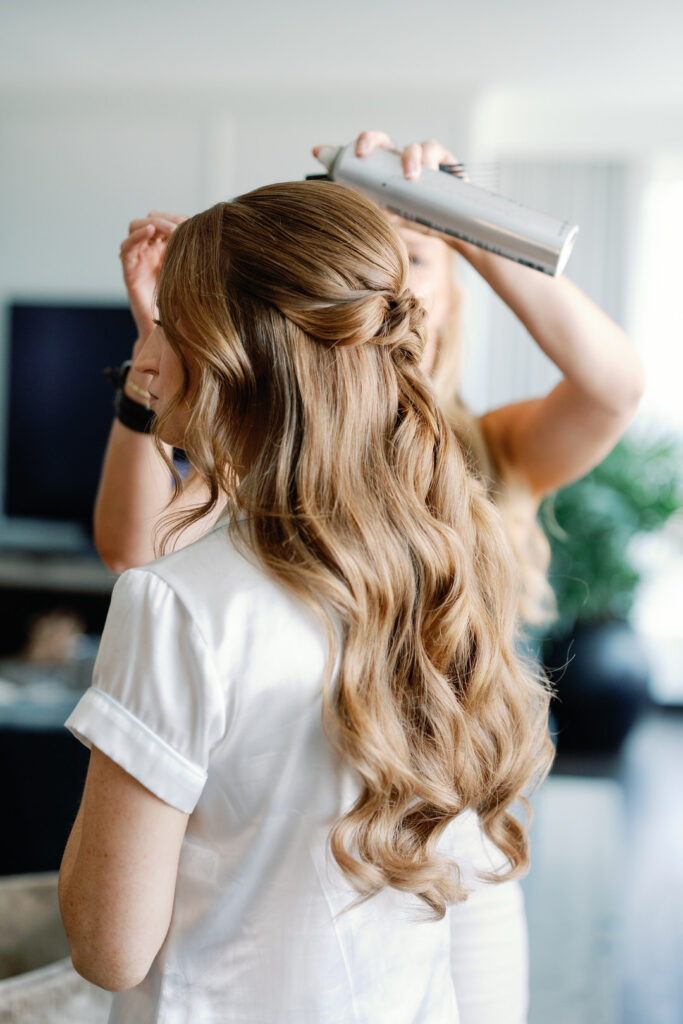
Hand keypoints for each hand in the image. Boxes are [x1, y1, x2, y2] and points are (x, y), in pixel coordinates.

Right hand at [119, 211, 187, 341]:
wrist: (170, 332)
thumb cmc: (186, 306)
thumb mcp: (195, 274)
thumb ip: (198, 255)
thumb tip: (218, 234)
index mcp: (166, 247)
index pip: (168, 220)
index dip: (179, 217)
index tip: (196, 222)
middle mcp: (151, 249)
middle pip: (152, 218)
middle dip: (168, 218)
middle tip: (184, 225)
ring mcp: (138, 258)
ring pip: (136, 226)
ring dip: (154, 223)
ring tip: (171, 228)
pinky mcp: (129, 270)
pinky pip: (127, 246)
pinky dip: (136, 235)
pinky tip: (150, 230)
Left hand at [313, 131, 471, 252]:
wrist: (450, 230)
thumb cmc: (418, 221)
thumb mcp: (392, 218)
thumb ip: (374, 210)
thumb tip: (351, 206)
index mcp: (384, 171)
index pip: (366, 153)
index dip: (353, 147)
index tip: (345, 153)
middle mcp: (400, 161)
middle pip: (384, 141)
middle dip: (372, 140)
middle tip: (362, 154)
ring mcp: (423, 160)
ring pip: (414, 147)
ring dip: (410, 159)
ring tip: (411, 178)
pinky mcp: (445, 162)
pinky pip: (437, 152)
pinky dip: (433, 161)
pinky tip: (432, 174)